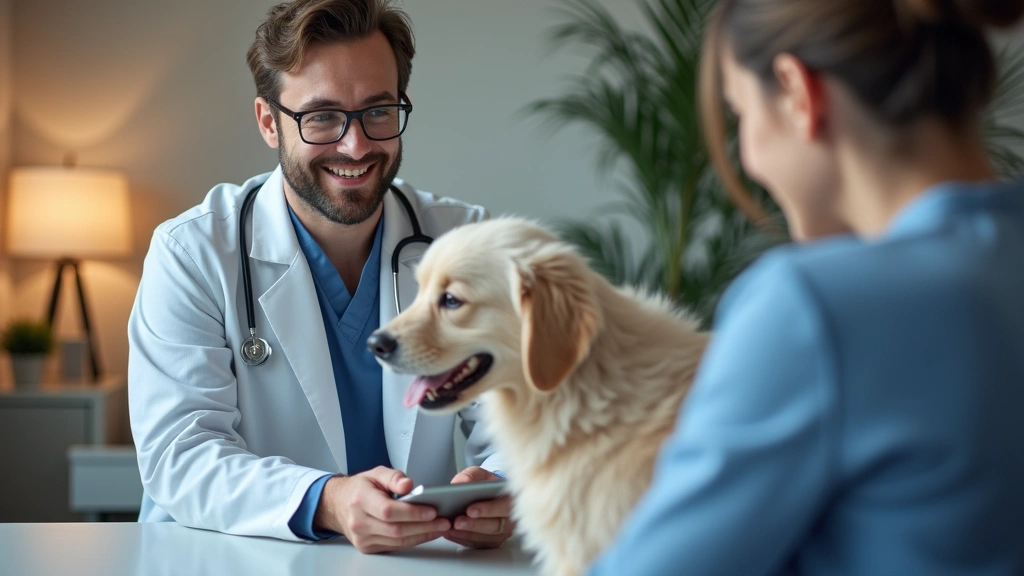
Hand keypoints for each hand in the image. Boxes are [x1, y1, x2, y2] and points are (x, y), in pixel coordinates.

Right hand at [314, 466, 450, 552]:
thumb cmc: (360, 488)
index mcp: (360, 500)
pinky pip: (395, 546)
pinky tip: (426, 532)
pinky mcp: (367, 547)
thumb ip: (394, 477)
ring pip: (397, 541)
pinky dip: (413, 540)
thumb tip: (409, 485)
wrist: (338, 505)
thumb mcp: (376, 473)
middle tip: (444, 521)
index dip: (412, 512)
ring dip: (422, 535)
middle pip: (395, 529)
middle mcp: (358, 522)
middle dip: (424, 526)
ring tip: (440, 527)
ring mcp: (362, 538)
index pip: (388, 510)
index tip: (432, 510)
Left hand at [444, 466, 514, 548]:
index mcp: (512, 498)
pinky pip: (479, 544)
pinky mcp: (492, 541)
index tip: (470, 510)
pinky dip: (463, 540)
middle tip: (457, 522)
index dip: (488, 510)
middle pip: (496, 526)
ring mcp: (503, 532)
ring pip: (487, 538)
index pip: (505, 506)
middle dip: (474, 525)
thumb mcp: (478, 474)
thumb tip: (458, 484)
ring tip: (450, 528)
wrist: (487, 496)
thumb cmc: (485, 485)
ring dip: (467, 534)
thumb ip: (470, 476)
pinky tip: (451, 533)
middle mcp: (511, 518)